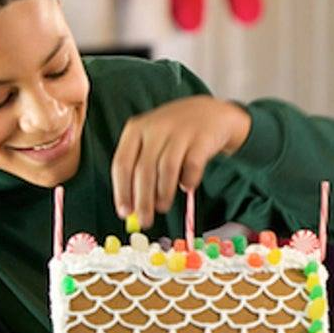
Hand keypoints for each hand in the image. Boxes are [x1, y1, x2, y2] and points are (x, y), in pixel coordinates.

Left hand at [111, 96, 251, 227]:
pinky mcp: (202, 138)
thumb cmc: (175, 133)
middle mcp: (156, 128)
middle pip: (144, 169)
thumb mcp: (152, 140)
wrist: (211, 112)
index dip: (122, 190)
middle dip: (143, 200)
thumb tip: (132, 206)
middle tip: (144, 220)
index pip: (122, 163)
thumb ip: (140, 168)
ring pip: (166, 169)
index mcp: (136, 129)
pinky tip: (186, 187)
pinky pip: (192, 165)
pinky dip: (188, 180)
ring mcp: (180, 131)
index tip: (125, 212)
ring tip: (163, 207)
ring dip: (163, 193)